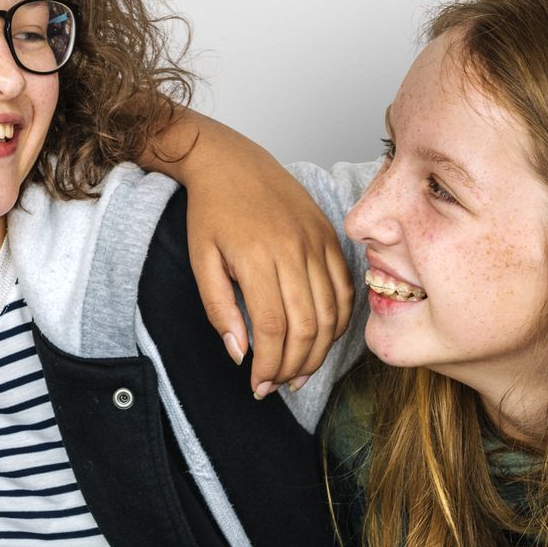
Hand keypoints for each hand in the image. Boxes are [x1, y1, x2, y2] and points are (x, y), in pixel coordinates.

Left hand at [180, 146, 353, 397]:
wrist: (230, 161)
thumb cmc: (211, 210)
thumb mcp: (201, 261)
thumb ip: (219, 310)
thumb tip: (239, 354)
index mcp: (257, 258)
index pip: (272, 328)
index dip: (268, 365)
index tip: (257, 385)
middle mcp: (294, 251)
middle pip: (307, 326)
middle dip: (293, 366)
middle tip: (277, 385)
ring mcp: (317, 242)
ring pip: (332, 313)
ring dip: (319, 351)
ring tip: (299, 372)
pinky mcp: (330, 237)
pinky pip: (346, 289)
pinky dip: (340, 321)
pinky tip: (322, 340)